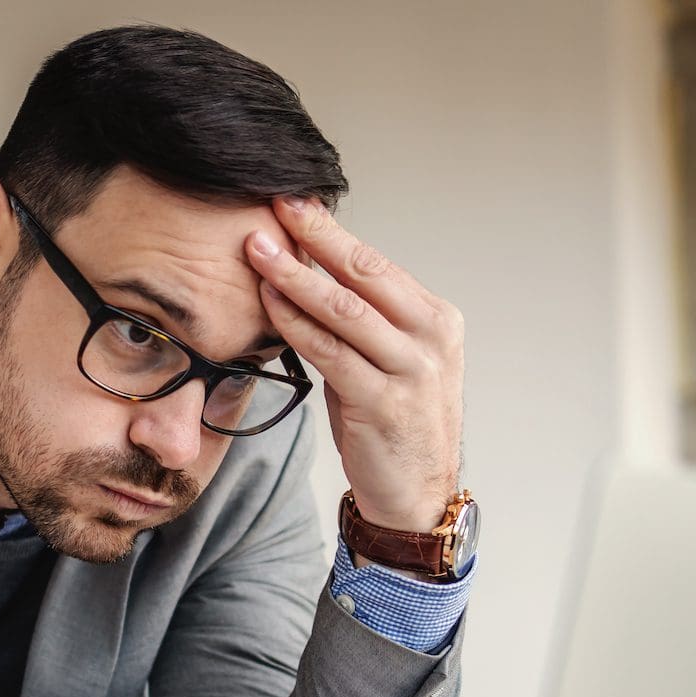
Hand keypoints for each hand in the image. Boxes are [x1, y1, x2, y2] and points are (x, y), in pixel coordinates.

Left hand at [247, 196, 464, 534]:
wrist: (417, 492)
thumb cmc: (393, 423)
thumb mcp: (388, 361)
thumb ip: (362, 321)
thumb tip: (308, 273)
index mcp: (436, 319)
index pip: (376, 264)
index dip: (332, 232)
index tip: (296, 204)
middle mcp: (430, 338)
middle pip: (365, 273)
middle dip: (317, 236)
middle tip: (276, 207)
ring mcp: (411, 370)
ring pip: (345, 309)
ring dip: (296, 276)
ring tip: (259, 249)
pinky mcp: (383, 402)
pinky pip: (330, 352)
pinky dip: (296, 323)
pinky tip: (270, 303)